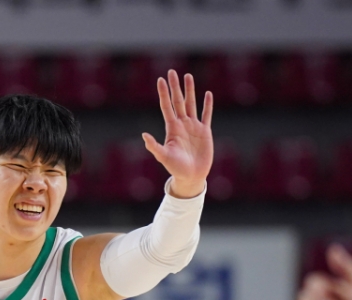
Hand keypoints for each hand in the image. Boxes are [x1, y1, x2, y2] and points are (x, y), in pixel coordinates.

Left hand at [143, 71, 213, 198]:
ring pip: (191, 104)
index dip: (164, 93)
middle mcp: (182, 124)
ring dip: (190, 90)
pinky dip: (207, 105)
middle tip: (172, 71)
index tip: (160, 79)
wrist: (191, 177)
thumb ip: (154, 146)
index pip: (167, 106)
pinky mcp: (205, 132)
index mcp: (172, 128)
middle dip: (175, 87)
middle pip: (178, 101)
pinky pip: (206, 115)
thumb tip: (144, 135)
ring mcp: (193, 127)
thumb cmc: (175, 168)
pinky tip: (207, 94)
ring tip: (187, 76)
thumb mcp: (164, 157)